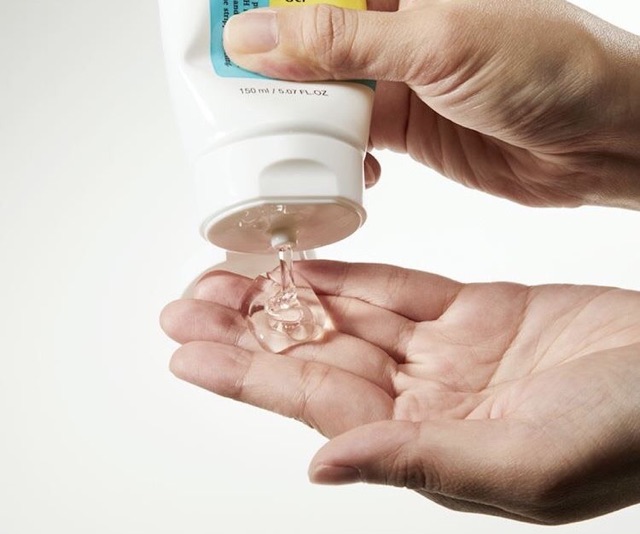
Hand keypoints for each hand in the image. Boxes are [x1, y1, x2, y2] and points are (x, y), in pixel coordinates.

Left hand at [160, 260, 639, 523]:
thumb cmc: (625, 435)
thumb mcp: (521, 465)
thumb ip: (417, 461)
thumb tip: (322, 466)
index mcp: (425, 443)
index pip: (314, 404)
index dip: (248, 378)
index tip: (190, 356)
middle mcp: (424, 398)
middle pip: (316, 357)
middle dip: (248, 333)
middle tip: (186, 308)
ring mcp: (446, 353)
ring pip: (346, 318)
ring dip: (285, 299)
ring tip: (225, 281)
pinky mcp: (472, 312)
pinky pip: (395, 288)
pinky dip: (348, 275)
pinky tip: (303, 267)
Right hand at [223, 0, 639, 208]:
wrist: (598, 138)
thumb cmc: (545, 67)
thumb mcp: (436, 43)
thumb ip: (343, 42)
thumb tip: (256, 37)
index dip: (264, 3)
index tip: (220, 28)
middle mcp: (394, 24)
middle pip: (307, 38)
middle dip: (270, 67)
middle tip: (230, 93)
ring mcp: (397, 76)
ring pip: (324, 91)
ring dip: (299, 117)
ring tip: (273, 139)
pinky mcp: (405, 123)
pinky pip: (349, 135)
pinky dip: (335, 153)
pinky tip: (338, 167)